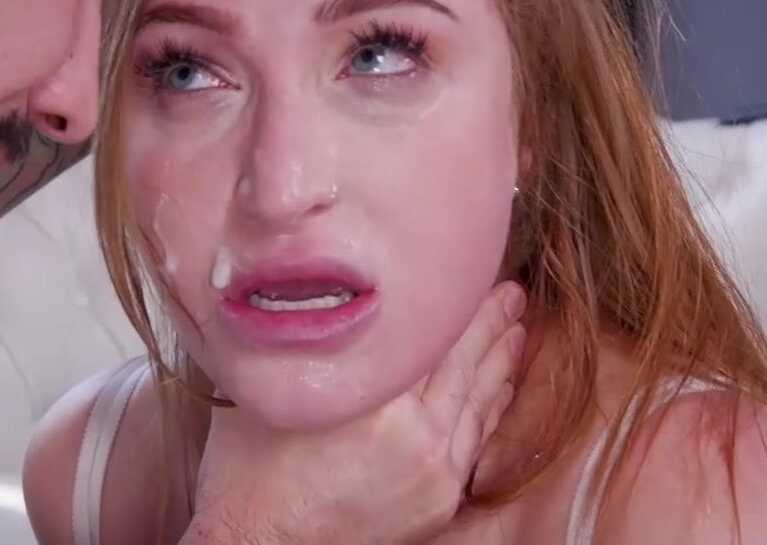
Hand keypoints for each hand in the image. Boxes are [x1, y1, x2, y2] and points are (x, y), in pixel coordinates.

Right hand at [181, 281, 527, 544]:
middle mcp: (414, 430)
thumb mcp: (272, 387)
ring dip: (499, 360)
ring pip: (477, 400)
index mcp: (374, 396)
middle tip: (509, 290)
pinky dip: (491, 408)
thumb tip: (318, 296)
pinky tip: (500, 388)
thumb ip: (304, 342)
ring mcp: (432, 467)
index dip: (452, 299)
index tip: (467, 269)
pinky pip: (475, 440)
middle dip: (489, 322)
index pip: (429, 332)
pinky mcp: (437, 497)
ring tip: (515, 327)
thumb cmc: (250, 467)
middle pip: (463, 362)